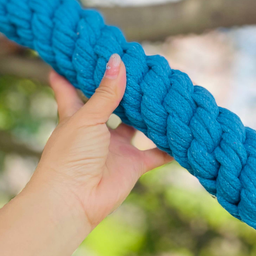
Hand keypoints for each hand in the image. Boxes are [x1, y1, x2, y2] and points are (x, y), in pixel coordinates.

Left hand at [28, 54, 171, 229]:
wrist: (74, 199)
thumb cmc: (70, 156)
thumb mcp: (87, 118)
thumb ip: (106, 92)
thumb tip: (118, 61)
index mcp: (77, 117)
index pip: (71, 90)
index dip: (71, 75)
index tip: (75, 56)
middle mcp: (97, 131)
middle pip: (111, 105)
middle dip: (123, 90)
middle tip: (138, 68)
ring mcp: (116, 148)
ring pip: (137, 127)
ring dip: (149, 115)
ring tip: (165, 94)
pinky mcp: (133, 165)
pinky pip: (156, 154)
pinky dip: (170, 147)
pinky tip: (184, 132)